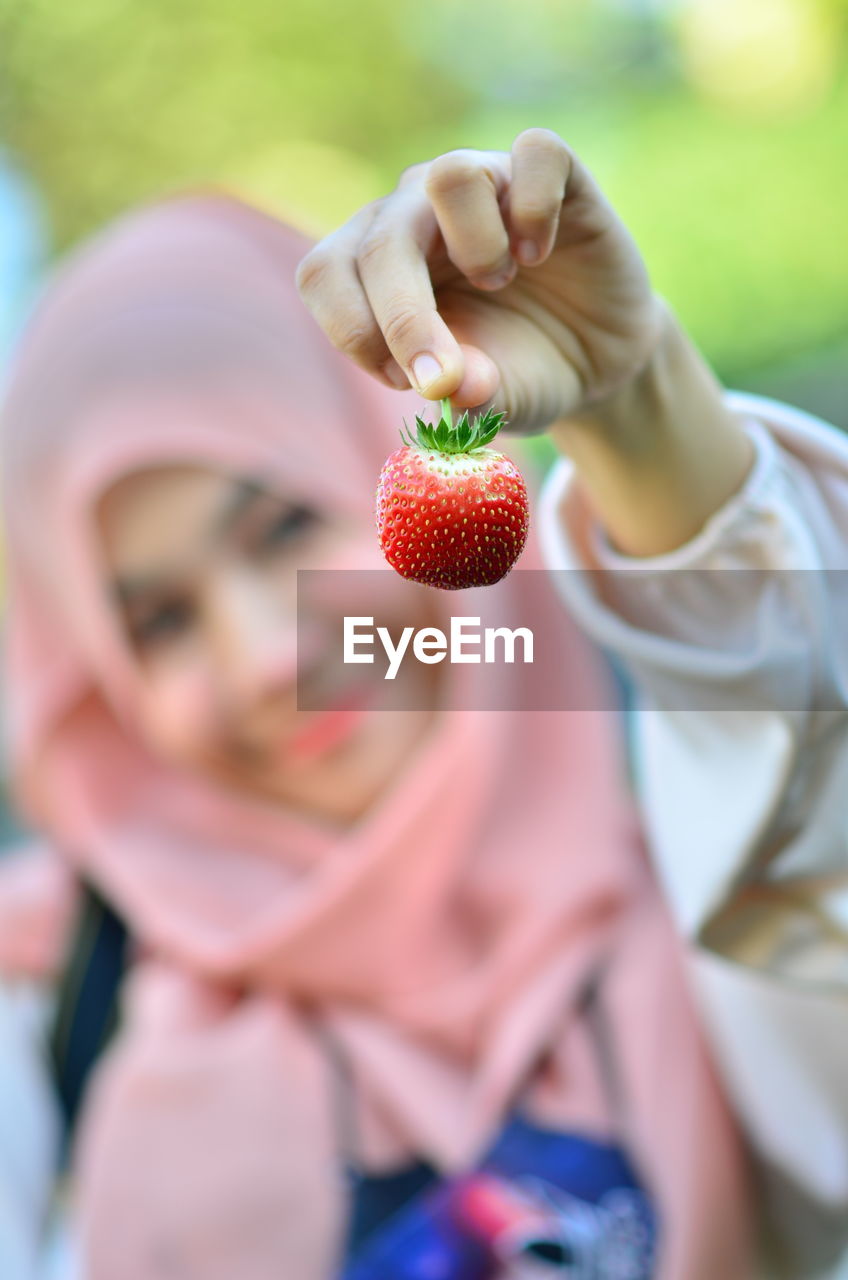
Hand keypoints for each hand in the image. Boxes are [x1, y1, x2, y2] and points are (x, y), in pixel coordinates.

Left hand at [295, 128, 663, 434]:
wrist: (596, 355)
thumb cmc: (520, 370)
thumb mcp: (493, 398)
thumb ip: (469, 397)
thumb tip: (453, 387)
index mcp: (375, 266)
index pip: (325, 274)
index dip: (352, 329)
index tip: (402, 383)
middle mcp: (417, 212)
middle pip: (384, 241)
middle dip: (406, 318)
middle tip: (444, 378)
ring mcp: (482, 182)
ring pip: (450, 176)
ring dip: (475, 246)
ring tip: (499, 282)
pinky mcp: (549, 170)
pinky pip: (536, 153)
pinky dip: (537, 210)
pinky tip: (541, 254)